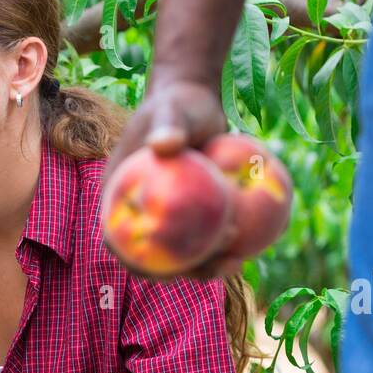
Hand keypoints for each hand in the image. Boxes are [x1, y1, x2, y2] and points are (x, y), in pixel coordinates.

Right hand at [101, 76, 241, 280]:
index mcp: (121, 198)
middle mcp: (145, 214)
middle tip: (215, 265)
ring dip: (210, 264)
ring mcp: (171, 217)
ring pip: (187, 253)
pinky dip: (227, 243)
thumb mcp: (171, 110)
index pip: (119, 241)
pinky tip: (253, 245)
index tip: (165, 271)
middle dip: (185, 271)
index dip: (137, 264)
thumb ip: (167, 126)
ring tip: (238, 261)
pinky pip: (210, 235)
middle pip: (157, 257)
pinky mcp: (196, 215)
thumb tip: (164, 146)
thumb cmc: (177, 103)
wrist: (196, 101)